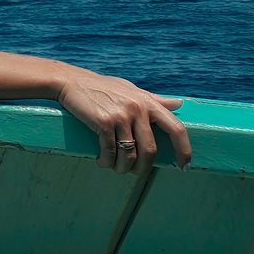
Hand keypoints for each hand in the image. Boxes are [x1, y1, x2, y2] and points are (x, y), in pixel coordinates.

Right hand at [55, 68, 190, 174]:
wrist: (70, 81)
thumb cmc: (101, 86)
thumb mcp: (130, 89)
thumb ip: (154, 99)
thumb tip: (180, 104)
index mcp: (148, 102)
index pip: (176, 129)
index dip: (184, 150)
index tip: (184, 166)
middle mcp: (138, 108)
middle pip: (150, 150)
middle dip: (143, 168)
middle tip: (135, 173)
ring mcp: (121, 115)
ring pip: (130, 154)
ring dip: (123, 168)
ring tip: (116, 168)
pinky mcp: (103, 122)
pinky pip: (110, 151)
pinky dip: (106, 161)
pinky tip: (102, 161)